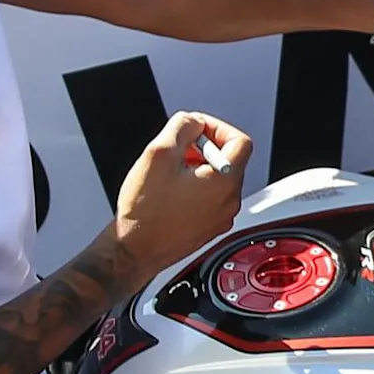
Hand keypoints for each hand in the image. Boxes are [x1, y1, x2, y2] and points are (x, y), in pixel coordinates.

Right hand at [108, 111, 251, 281]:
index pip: (240, 141)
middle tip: (178, 150)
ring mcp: (220, 218)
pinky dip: (195, 187)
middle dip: (204, 148)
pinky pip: (210, 199)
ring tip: (170, 172)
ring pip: (219, 179)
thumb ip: (182, 127)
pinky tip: (170, 191)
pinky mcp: (209, 229)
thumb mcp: (159, 153)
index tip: (195, 129)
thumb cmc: (144, 212)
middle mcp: (229, 202)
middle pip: (229, 160)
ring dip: (198, 168)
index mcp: (224, 182)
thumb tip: (193, 122)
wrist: (134, 251)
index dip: (216, 128)